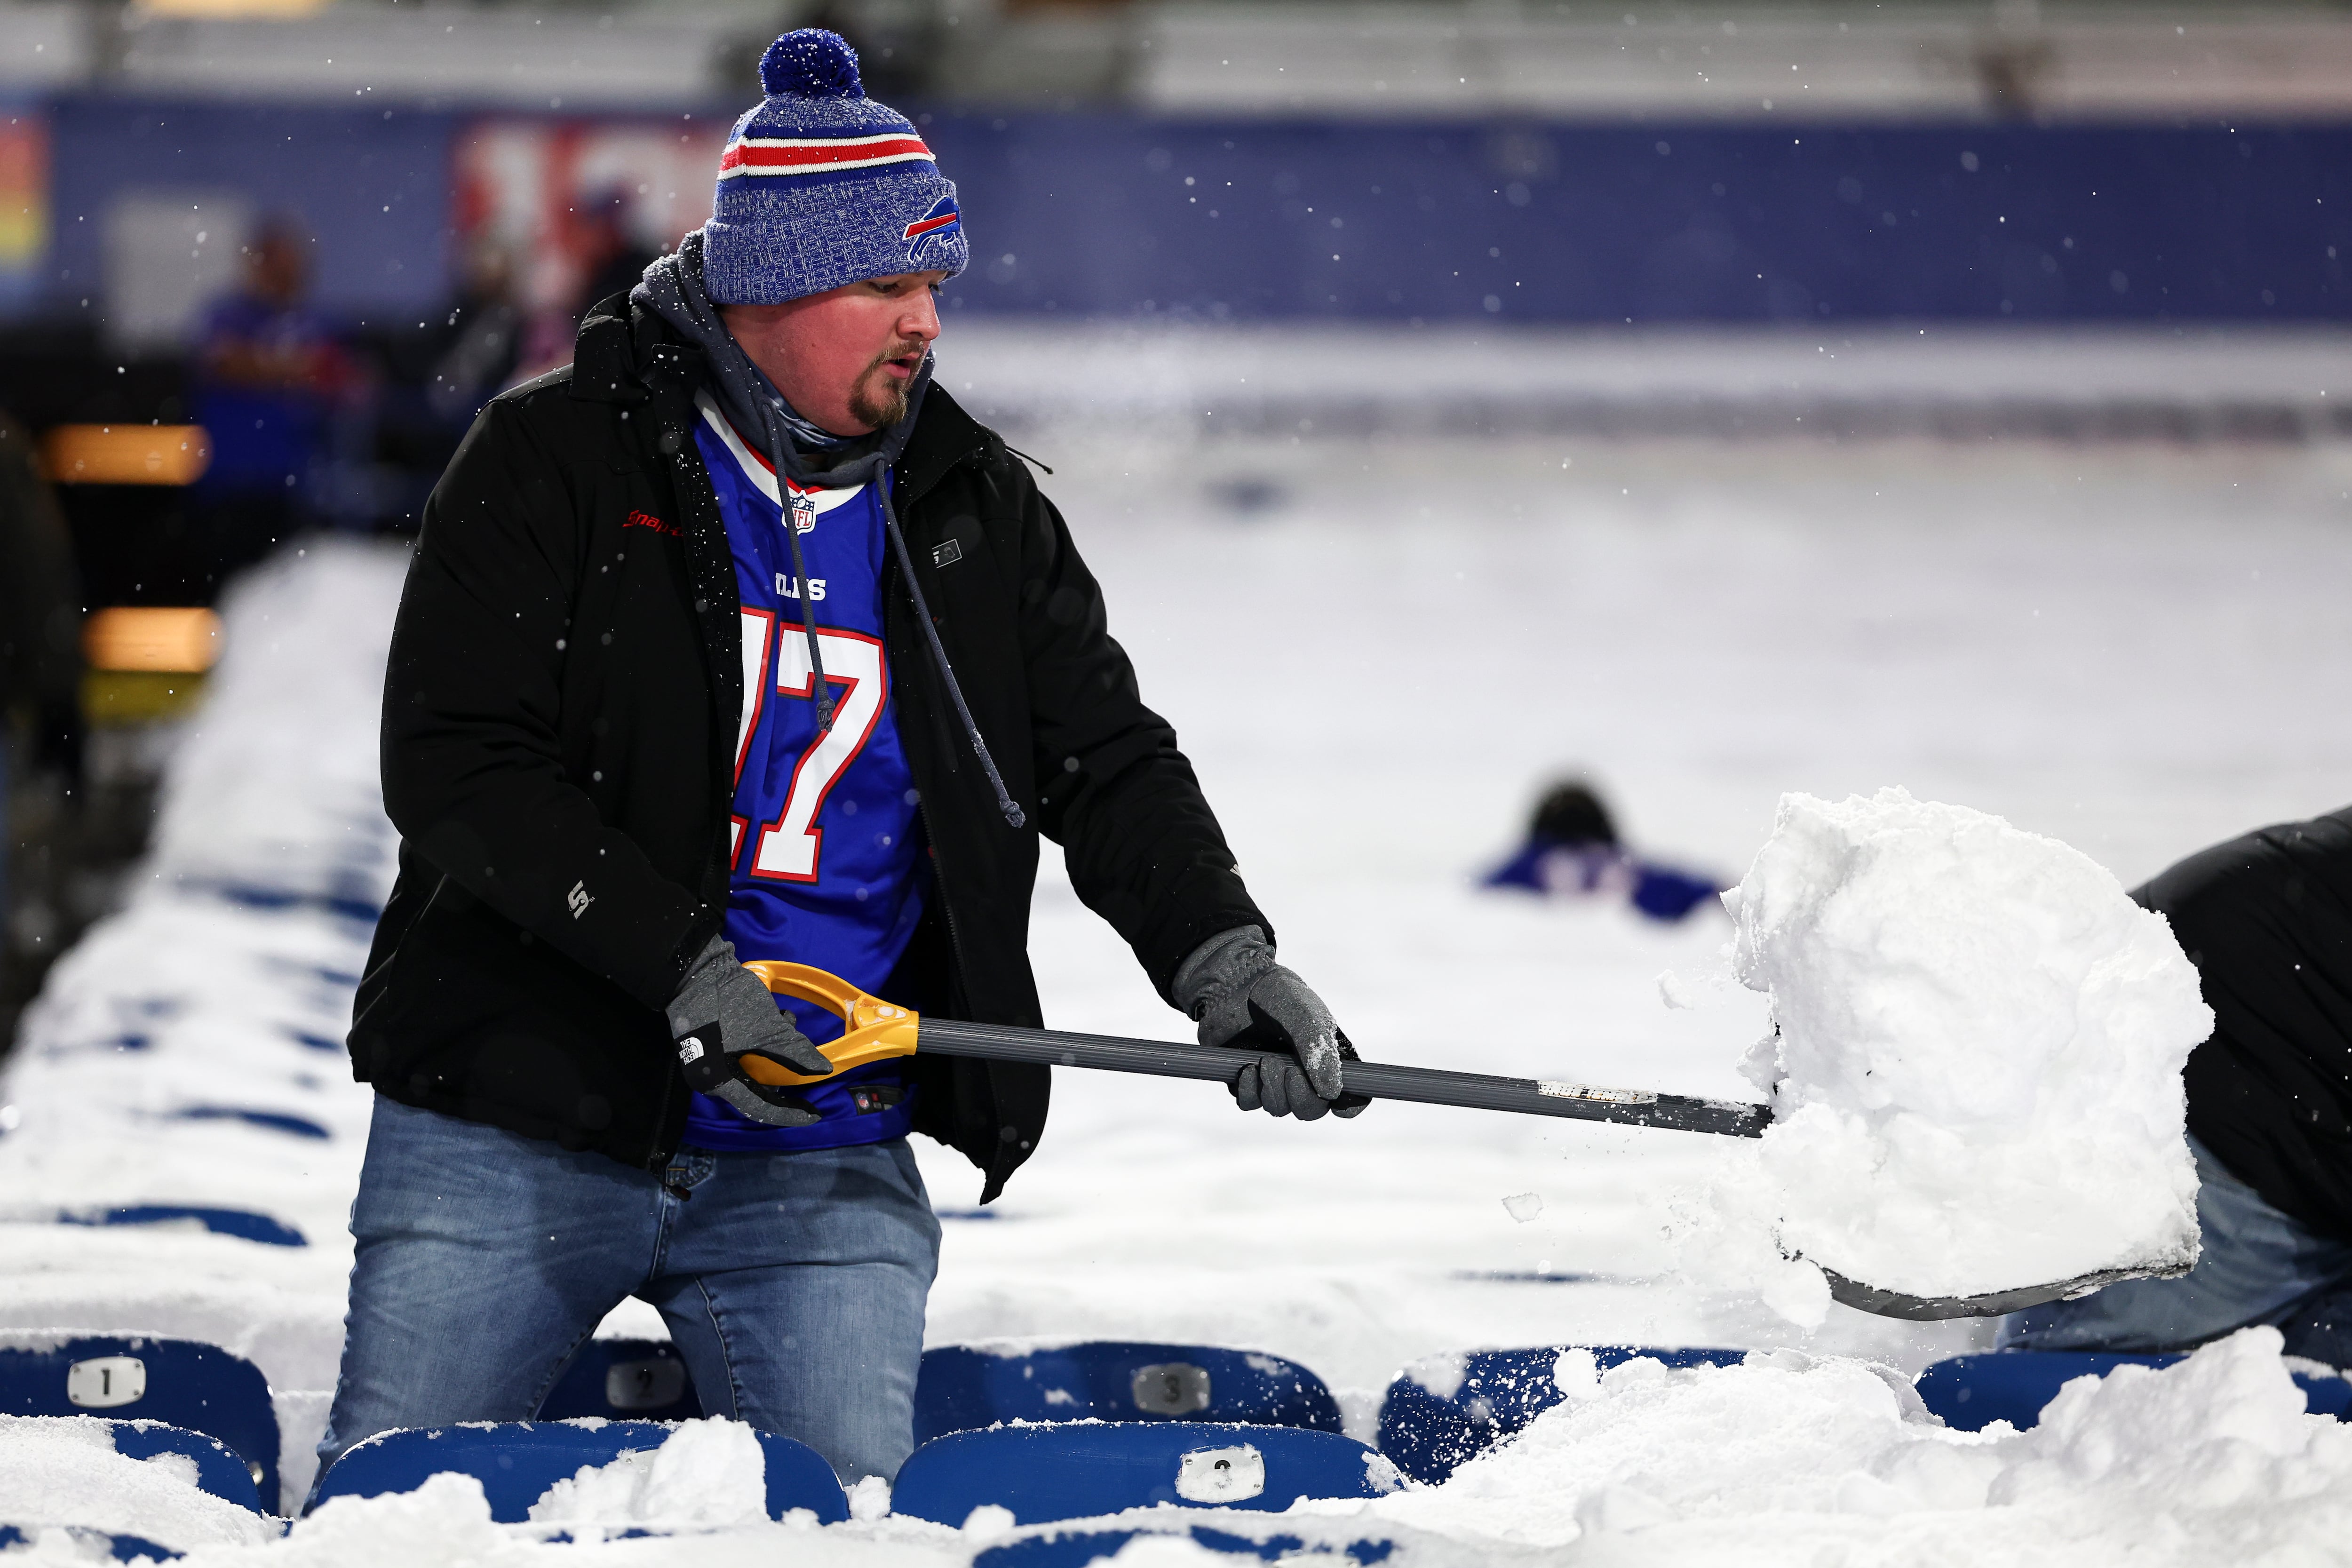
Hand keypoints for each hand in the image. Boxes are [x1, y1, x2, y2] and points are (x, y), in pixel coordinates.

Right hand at [666, 936, 833, 1126]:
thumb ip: (795, 1053)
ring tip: (787, 1022)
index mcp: (717, 1081)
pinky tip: (777, 1017)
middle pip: (755, 1088)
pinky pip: (744, 1052)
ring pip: (752, 1066)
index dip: (789, 1113)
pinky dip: (763, 1039)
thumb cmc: (728, 1003)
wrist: (696, 968)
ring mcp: (709, 1058)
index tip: (814, 1114)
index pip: (758, 1109)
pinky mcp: (713, 1041)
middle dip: (783, 1072)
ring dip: (775, 1048)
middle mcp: (709, 1076)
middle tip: (806, 1066)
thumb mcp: (767, 1029)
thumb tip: (824, 1070)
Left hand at [1172, 926, 1368, 1121]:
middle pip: (1311, 1110)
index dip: (1348, 1107)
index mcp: (1328, 1057)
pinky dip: (1250, 1092)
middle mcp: (1303, 1072)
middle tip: (1289, 1072)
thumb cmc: (1277, 993)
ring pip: (1279, 1108)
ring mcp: (1273, 1077)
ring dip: (1273, 1090)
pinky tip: (1248, 1069)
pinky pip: (1250, 1103)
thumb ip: (1320, 1054)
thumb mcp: (1306, 1017)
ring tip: (1266, 1060)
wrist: (1235, 982)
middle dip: (1301, 1097)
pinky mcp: (1245, 1079)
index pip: (1349, 1095)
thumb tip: (1332, 1093)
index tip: (1337, 1104)